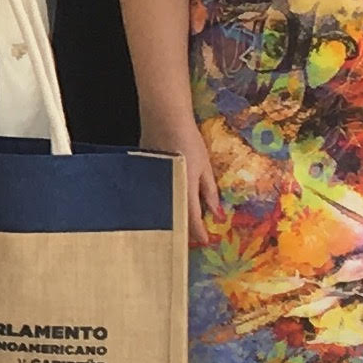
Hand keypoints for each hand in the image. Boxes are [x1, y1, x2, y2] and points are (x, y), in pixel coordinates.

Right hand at [142, 110, 220, 234]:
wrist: (163, 119)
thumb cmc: (188, 141)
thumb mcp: (204, 166)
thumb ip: (209, 192)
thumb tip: (217, 215)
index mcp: (183, 188)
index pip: (191, 217)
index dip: (198, 232)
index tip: (205, 243)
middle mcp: (166, 190)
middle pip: (174, 217)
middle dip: (183, 230)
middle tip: (191, 240)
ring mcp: (152, 185)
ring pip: (163, 209)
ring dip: (172, 219)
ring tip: (179, 228)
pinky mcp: (145, 178)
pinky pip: (155, 198)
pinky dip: (163, 205)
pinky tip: (166, 209)